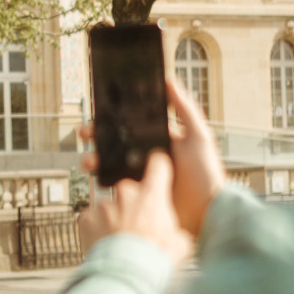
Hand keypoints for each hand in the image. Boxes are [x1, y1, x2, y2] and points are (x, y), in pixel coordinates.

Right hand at [78, 76, 224, 243]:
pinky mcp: (138, 196)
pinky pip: (116, 186)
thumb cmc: (207, 174)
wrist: (206, 213)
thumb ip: (185, 108)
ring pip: (111, 164)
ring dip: (95, 160)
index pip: (132, 125)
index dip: (114, 118)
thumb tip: (169, 80)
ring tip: (89, 161)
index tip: (99, 113)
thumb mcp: (199, 136)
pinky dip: (103, 182)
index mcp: (160, 140)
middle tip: (86, 134)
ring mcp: (141, 177)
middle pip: (116, 143)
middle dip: (97, 137)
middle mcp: (148, 156)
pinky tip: (98, 179)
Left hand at [78, 151, 192, 262]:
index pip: (157, 164)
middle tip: (137, 227)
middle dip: (133, 204)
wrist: (125, 273)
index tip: (156, 168)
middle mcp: (126, 194)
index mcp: (151, 195)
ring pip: (109, 207)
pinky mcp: (87, 218)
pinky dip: (96, 229)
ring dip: (114, 219)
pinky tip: (105, 244)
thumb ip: (177, 231)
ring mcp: (104, 205)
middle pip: (130, 189)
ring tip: (120, 241)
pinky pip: (91, 219)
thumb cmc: (153, 259)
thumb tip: (178, 237)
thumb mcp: (180, 244)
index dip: (158, 166)